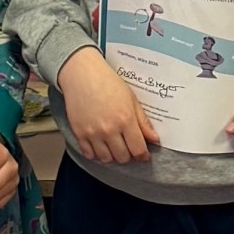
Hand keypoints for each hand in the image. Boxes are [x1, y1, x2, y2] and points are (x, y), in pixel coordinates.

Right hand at [58, 47, 159, 163]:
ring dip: (112, 156)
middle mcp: (109, 129)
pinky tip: (99, 145)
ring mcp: (93, 133)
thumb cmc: (108, 83)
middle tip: (127, 147)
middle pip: (123, 157)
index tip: (143, 154)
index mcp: (125, 120)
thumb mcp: (131, 99)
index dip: (143, 155)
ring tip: (113, 146)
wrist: (82, 74)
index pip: (138, 150)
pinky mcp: (79, 133)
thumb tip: (154, 139)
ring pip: (106, 159)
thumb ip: (143, 122)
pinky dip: (95, 154)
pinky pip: (89, 155)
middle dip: (128, 155)